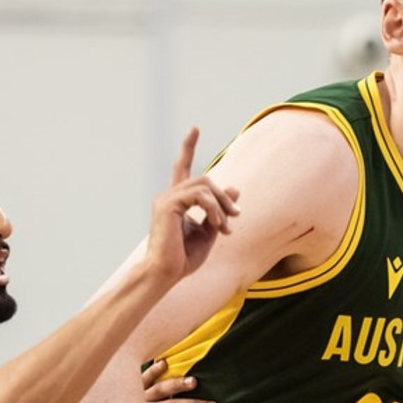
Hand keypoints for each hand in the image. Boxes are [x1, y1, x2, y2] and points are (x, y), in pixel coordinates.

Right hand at [147, 127, 240, 283]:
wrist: (166, 274)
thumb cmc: (183, 258)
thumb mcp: (210, 232)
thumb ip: (219, 210)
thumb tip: (234, 190)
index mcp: (176, 202)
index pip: (182, 168)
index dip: (188, 148)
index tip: (194, 128)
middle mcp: (168, 196)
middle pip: (203, 179)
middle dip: (223, 196)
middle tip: (236, 216)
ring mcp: (166, 200)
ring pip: (203, 185)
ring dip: (221, 205)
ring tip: (225, 227)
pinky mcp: (167, 206)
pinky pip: (199, 196)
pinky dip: (213, 209)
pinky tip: (217, 226)